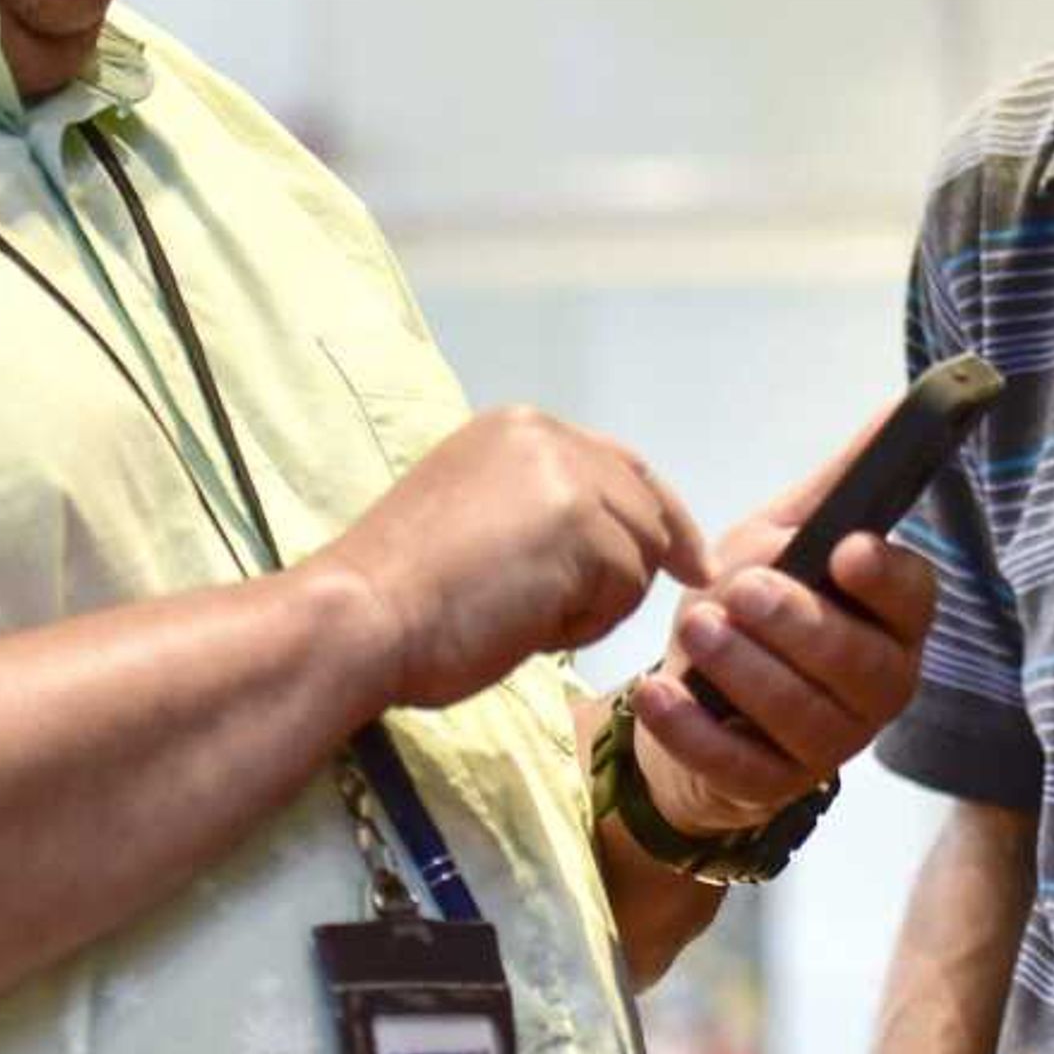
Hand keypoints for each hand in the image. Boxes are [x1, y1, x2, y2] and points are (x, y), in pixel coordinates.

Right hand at [309, 407, 710, 710]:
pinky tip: (526, 625)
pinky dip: (585, 624)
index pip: (622, 466)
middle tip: (558, 614)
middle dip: (624, 572)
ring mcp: (569, 477)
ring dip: (595, 603)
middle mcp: (548, 437)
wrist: (360, 616)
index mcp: (518, 429)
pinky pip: (626, 591)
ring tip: (520, 615)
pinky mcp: (584, 528)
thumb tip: (616, 542)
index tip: (692, 563)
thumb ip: (542, 509)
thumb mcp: (478, 518)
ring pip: (640, 555)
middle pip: (643, 510)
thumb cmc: (402, 592)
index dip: (661, 517)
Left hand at [623, 432, 941, 835]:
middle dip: (799, 624)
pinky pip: (740, 765)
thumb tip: (894, 408)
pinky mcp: (772, 786)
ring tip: (695, 627)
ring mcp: (830, 745)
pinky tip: (659, 692)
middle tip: (739, 590)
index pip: (914, 599)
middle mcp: (878, 685)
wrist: (693, 702)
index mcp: (891, 619)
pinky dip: (694, 730)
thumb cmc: (752, 609)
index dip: (884, 579)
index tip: (844, 551)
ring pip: (804, 716)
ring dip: (746, 670)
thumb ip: (837, 485)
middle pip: (860, 664)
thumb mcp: (785, 537)